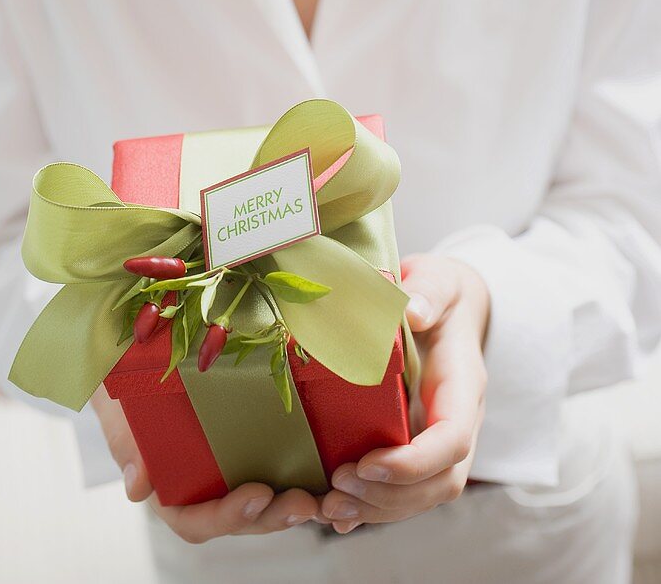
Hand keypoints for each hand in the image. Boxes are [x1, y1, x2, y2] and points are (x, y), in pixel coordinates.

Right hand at [90, 384, 321, 542]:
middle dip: (271, 516)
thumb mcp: (117, 405)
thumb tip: (138, 487)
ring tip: (319, 496)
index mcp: (168, 485)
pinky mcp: (251, 441)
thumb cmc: (121, 381)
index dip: (226, 515)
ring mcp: (228, 466)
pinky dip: (300, 474)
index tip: (257, 495)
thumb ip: (125, 441)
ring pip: (262, 500)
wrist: (132, 353)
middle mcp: (201, 483)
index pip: (194, 520)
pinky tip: (325, 470)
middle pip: (238, 516)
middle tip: (302, 503)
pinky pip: (276, 466)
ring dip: (290, 503)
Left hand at [318, 253, 490, 533]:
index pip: (453, 438)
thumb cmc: (440, 291)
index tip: (369, 463)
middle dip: (392, 495)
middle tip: (338, 489)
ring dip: (379, 508)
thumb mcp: (437, 281)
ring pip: (423, 494)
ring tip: (330, 506)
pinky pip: (403, 489)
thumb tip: (413, 311)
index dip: (415, 461)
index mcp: (463, 383)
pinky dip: (372, 506)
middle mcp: (457, 419)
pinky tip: (337, 514)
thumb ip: (427, 292)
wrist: (448, 304)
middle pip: (441, 480)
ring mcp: (438, 436)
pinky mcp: (415, 443)